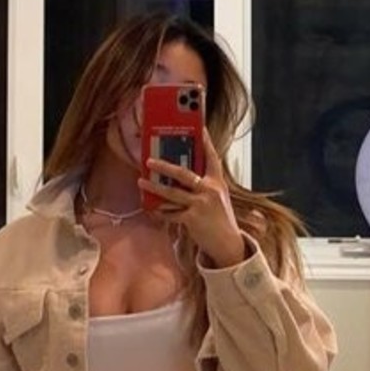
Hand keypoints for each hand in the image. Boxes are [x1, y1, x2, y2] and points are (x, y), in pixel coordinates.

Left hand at [138, 134, 247, 268]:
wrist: (228, 244)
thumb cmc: (219, 218)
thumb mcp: (216, 197)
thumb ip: (202, 185)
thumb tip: (178, 174)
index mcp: (217, 182)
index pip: (211, 157)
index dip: (205, 141)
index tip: (198, 127)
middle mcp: (210, 190)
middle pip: (183, 173)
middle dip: (163, 166)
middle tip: (149, 160)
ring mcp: (201, 204)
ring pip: (171, 193)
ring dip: (153, 187)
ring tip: (141, 182)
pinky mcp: (192, 219)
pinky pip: (171, 213)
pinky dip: (160, 211)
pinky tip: (151, 208)